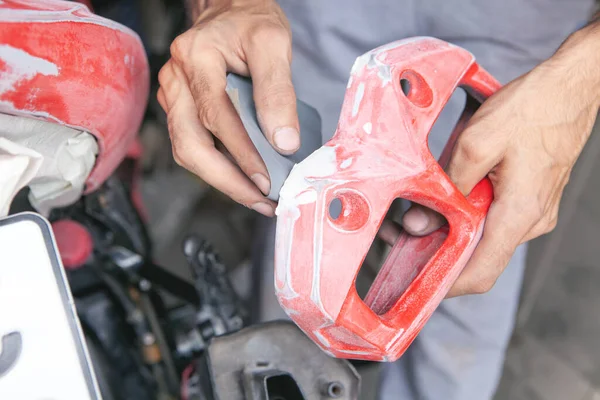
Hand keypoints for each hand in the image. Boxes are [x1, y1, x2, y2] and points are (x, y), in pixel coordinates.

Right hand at [157, 0, 299, 216]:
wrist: (230, 9)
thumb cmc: (251, 22)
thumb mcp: (273, 44)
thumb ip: (278, 91)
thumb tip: (284, 142)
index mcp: (196, 57)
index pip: (216, 115)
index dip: (241, 153)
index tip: (265, 180)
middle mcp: (177, 79)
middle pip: (190, 143)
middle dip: (227, 180)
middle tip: (261, 201)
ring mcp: (174, 95)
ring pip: (187, 150)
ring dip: (221, 180)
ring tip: (256, 198)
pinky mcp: (180, 108)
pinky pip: (192, 145)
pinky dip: (216, 168)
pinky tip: (241, 180)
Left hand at [382, 25, 599, 296]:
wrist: (571, 86)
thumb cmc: (533, 108)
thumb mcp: (476, 142)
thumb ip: (448, 187)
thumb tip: (421, 223)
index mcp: (520, 214)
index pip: (481, 273)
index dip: (447, 285)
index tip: (417, 283)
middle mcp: (531, 220)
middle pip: (480, 256)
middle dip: (441, 250)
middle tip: (406, 236)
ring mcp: (534, 210)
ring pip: (486, 235)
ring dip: (454, 228)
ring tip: (422, 211)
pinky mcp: (531, 197)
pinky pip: (496, 217)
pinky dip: (470, 214)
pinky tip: (449, 196)